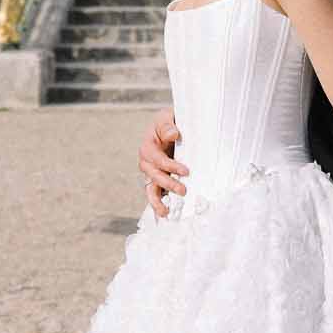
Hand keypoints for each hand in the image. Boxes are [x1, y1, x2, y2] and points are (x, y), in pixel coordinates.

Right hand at [137, 105, 187, 219]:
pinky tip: (165, 214)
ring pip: (150, 189)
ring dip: (157, 201)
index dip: (170, 166)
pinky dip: (158, 204)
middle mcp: (146, 162)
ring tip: (165, 212)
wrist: (170, 127)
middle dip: (168, 184)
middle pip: (154, 176)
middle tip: (184, 191)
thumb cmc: (169, 122)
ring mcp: (151, 173)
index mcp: (147, 147)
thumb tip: (173, 134)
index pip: (157, 159)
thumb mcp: (166, 117)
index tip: (186, 171)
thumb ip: (167, 125)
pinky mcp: (157, 180)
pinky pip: (155, 194)